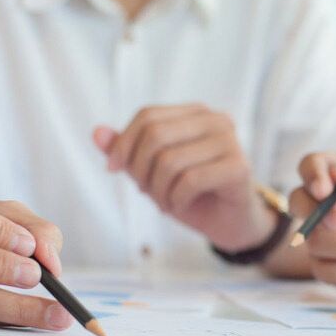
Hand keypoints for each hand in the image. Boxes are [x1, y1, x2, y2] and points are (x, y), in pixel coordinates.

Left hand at [93, 103, 273, 251]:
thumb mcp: (153, 171)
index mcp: (196, 113)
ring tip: (163, 202)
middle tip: (143, 191)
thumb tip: (96, 132)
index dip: (123, 143)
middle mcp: (216, 120)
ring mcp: (231, 141)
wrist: (230, 222)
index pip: (148, 115)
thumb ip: (127, 150)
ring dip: (157, 190)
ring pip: (170, 160)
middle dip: (139, 169)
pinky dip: (176, 199)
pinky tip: (178, 205)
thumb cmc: (192, 193)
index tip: (113, 169)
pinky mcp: (239, 167)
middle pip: (156, 135)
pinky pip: (190, 180)